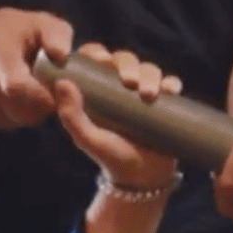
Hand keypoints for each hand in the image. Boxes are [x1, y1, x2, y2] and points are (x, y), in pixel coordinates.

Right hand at [0, 6, 74, 128]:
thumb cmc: (10, 29)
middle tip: (46, 86)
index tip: (58, 88)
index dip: (44, 95)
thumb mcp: (39, 21)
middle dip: (41, 103)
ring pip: (15, 120)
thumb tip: (62, 56)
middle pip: (20, 111)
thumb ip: (56, 36)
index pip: (17, 87)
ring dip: (29, 109)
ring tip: (27, 85)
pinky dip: (14, 113)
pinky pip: (3, 122)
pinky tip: (12, 94)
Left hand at [53, 43, 181, 188]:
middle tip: (130, 82)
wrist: (144, 179)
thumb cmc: (111, 158)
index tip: (102, 59)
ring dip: (151, 75)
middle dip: (129, 65)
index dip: (98, 53)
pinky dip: (171, 83)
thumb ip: (71, 115)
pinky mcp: (165, 102)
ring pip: (149, 69)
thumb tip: (62, 83)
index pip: (95, 60)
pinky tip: (169, 91)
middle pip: (125, 60)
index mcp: (98, 91)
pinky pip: (170, 84)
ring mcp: (144, 93)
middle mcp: (121, 88)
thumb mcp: (88, 139)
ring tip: (148, 95)